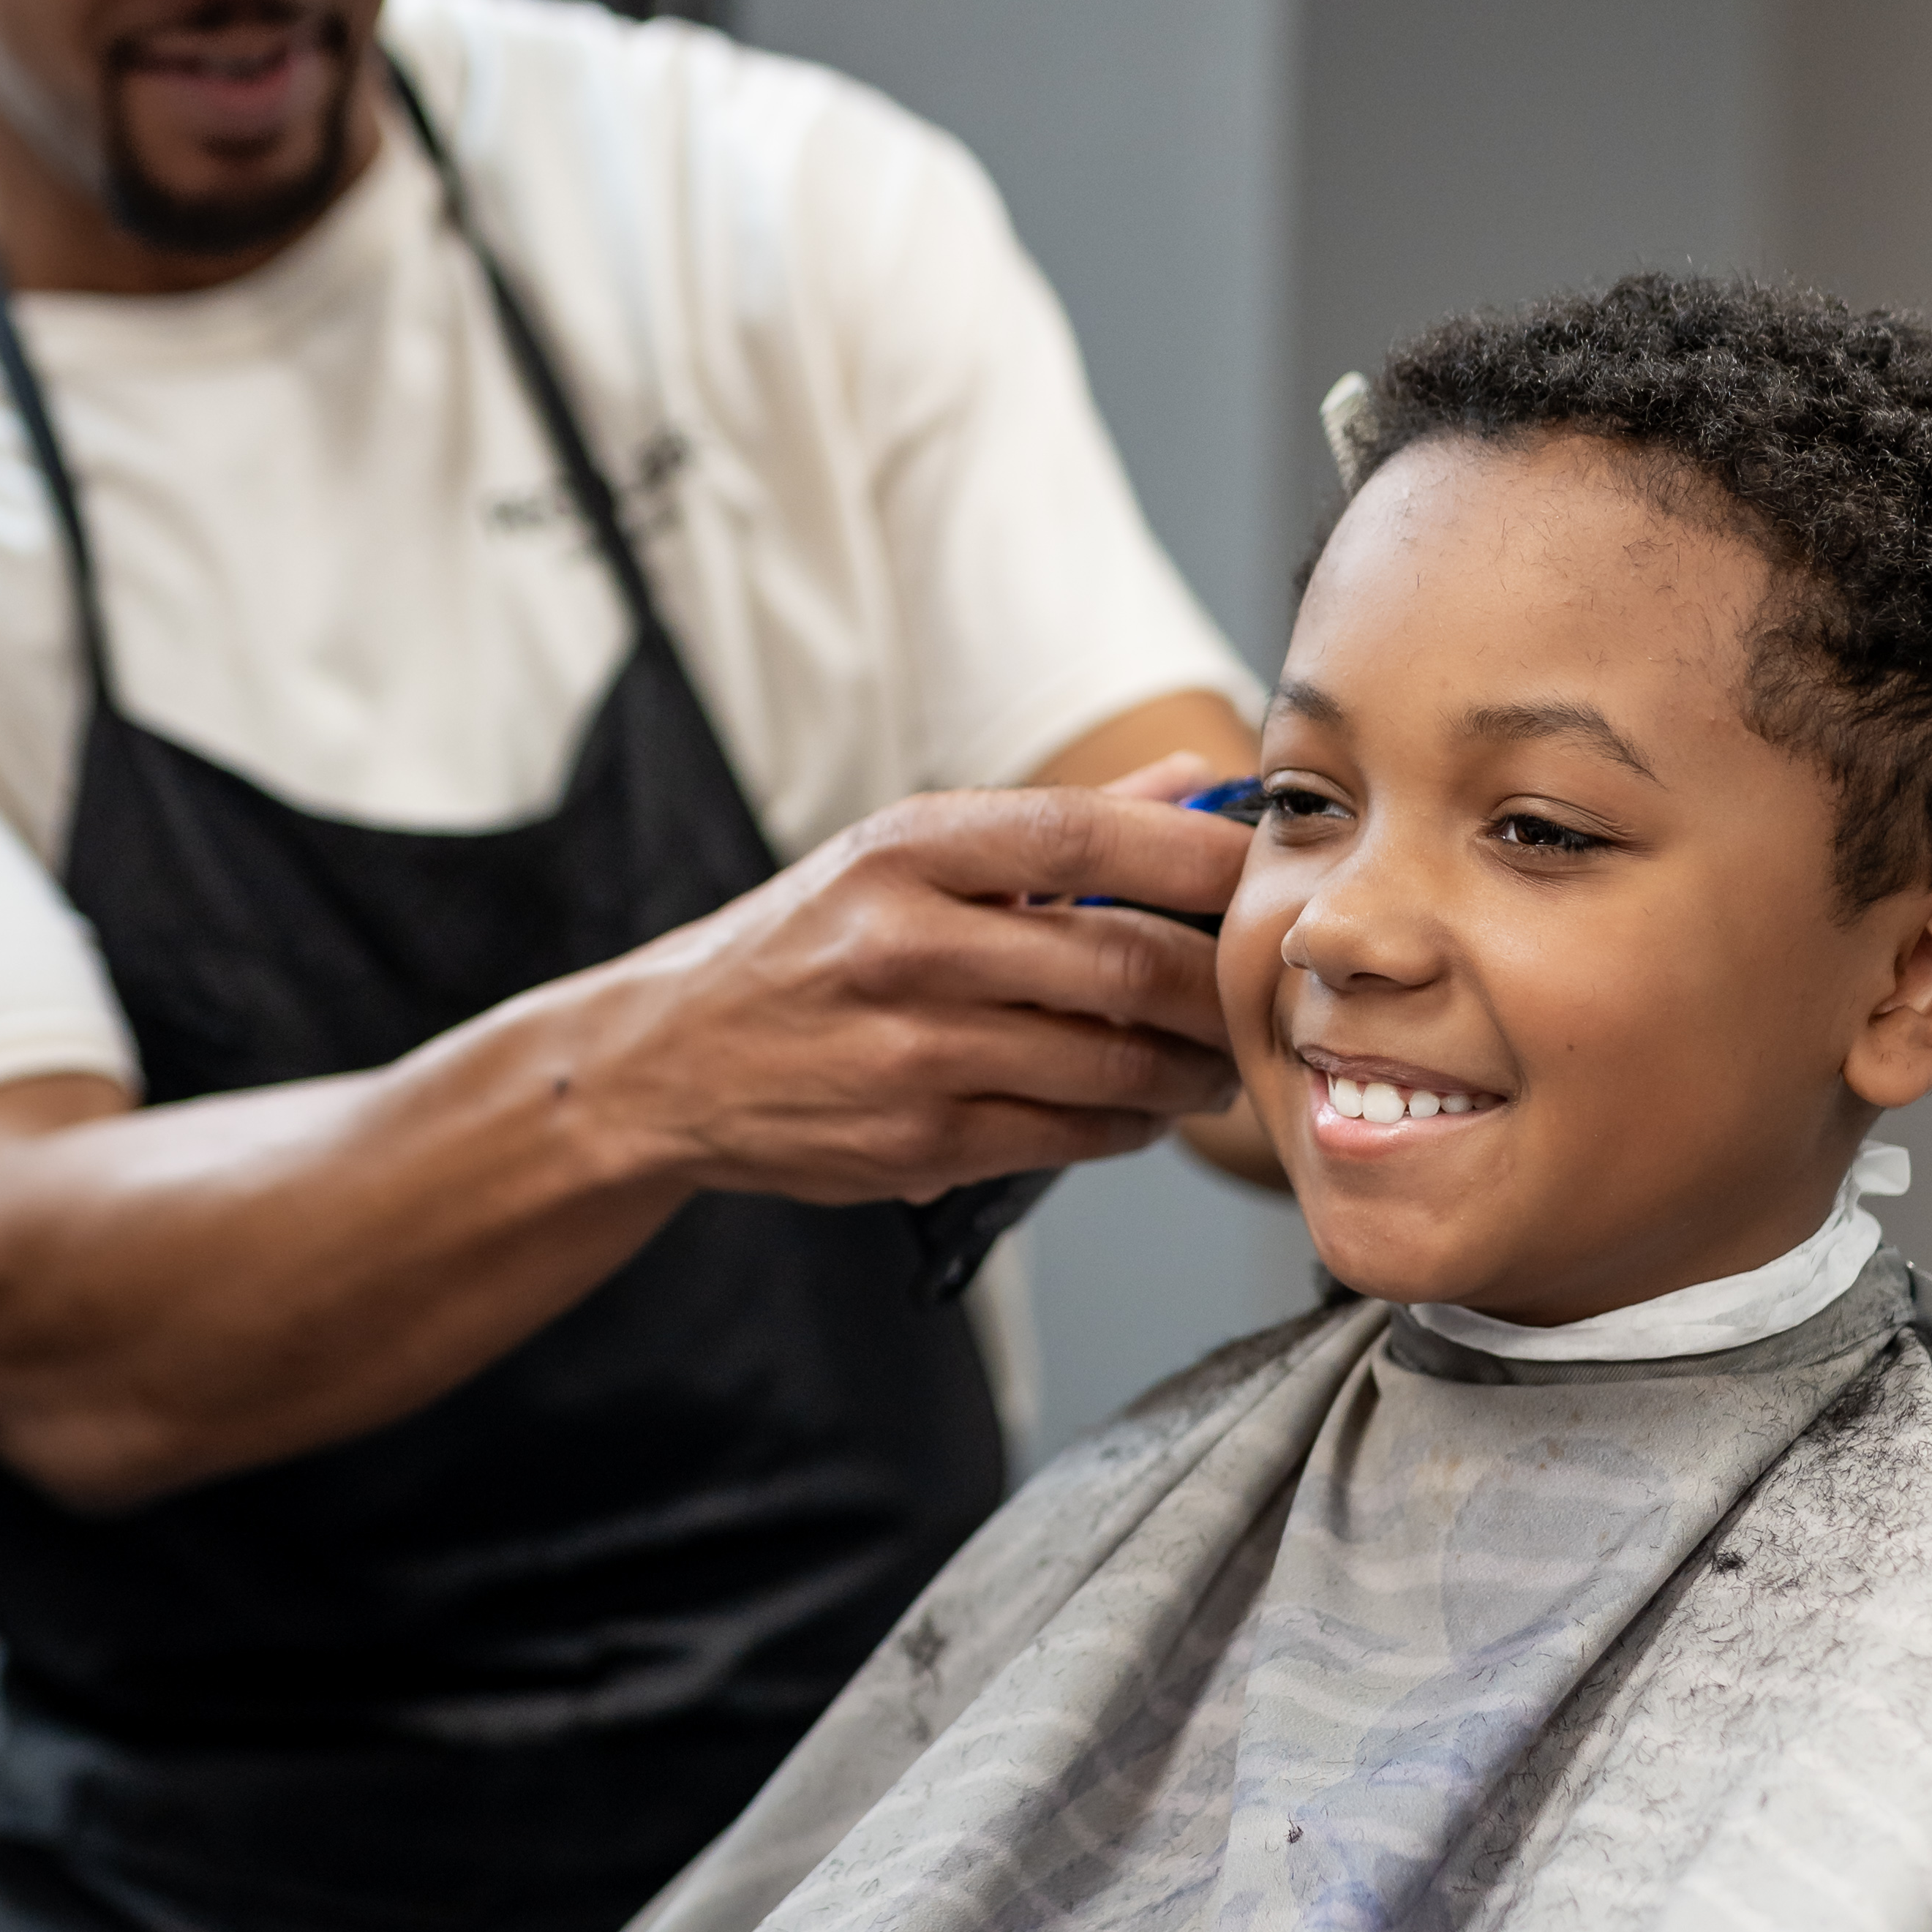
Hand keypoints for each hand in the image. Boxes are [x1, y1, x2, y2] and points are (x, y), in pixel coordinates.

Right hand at [566, 758, 1251, 1209]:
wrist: (667, 1060)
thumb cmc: (806, 944)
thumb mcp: (900, 855)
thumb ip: (1056, 825)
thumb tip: (1196, 786)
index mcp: (904, 850)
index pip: (1085, 836)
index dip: (1197, 857)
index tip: (1264, 874)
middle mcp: (905, 946)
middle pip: (1120, 962)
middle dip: (1214, 986)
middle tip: (1253, 991)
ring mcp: (909, 1054)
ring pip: (1109, 1063)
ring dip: (1190, 1067)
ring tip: (1214, 1057)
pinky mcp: (914, 1145)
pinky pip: (1069, 1135)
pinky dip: (1130, 1124)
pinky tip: (1142, 1106)